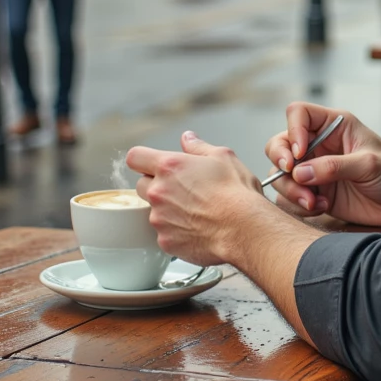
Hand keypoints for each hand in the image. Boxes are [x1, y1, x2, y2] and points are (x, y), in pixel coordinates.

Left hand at [126, 132, 263, 266]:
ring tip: (195, 212)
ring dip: (167, 210)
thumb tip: (188, 139)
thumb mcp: (223, 157)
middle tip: (181, 189)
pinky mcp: (165, 241)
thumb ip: (198, 147)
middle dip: (156, 186)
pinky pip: (164, 234)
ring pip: (153, 211)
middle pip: (140, 185)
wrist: (244, 229)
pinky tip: (197, 228)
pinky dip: (176, 232)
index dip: (143, 160)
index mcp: (169, 167)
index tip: (152, 165)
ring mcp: (159, 219)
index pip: (135, 157)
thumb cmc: (237, 194)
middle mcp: (159, 192)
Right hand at [264, 104, 380, 226]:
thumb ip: (334, 166)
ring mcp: (314, 171)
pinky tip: (322, 208)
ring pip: (281, 175)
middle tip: (294, 178)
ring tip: (314, 202)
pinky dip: (299, 206)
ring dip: (291, 190)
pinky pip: (290, 198)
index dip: (293, 131)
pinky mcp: (315, 193)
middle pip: (279, 144)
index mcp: (334, 126)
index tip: (299, 154)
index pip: (298, 114)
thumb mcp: (369, 164)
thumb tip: (298, 173)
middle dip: (280, 162)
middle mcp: (319, 145)